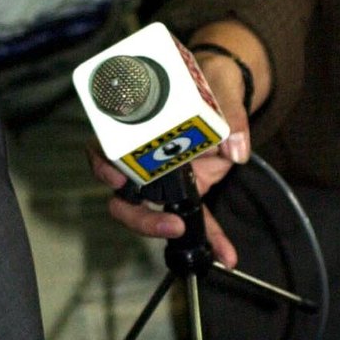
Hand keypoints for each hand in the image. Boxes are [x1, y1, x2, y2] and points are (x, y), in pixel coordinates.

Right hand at [87, 27, 270, 268]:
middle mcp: (142, 158)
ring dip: (166, 228)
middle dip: (137, 215)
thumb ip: (230, 115)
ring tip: (190, 236)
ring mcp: (163, 178)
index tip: (114, 176)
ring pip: (150, 211)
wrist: (224, 89)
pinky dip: (211, 237)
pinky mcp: (189, 190)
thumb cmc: (209, 82)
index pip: (105, 150)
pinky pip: (194, 218)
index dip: (103, 166)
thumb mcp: (220, 91)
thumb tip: (236, 147)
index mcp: (137, 130)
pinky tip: (228, 256)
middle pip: (122, 195)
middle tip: (166, 223)